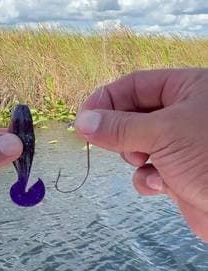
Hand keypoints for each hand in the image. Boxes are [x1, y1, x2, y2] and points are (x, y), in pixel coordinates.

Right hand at [76, 68, 207, 240]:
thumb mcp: (162, 133)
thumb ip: (119, 127)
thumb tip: (82, 121)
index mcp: (188, 89)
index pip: (135, 85)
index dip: (107, 99)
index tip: (83, 118)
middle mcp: (184, 114)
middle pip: (133, 115)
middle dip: (121, 132)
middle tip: (110, 142)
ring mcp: (180, 145)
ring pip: (136, 145)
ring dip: (134, 157)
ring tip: (146, 162)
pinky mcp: (177, 173)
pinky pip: (147, 171)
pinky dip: (147, 179)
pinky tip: (161, 185)